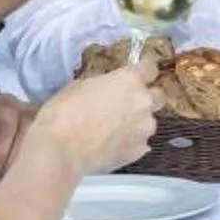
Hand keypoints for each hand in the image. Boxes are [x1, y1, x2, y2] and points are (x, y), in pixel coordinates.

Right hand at [26, 52, 162, 175]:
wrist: (61, 150)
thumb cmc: (63, 113)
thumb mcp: (80, 85)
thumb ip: (104, 84)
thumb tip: (108, 88)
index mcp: (130, 80)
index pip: (150, 68)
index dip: (144, 70)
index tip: (137, 74)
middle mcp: (144, 102)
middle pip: (158, 95)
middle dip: (145, 98)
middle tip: (125, 104)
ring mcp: (144, 129)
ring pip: (148, 122)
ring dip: (137, 123)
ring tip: (113, 131)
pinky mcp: (139, 151)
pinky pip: (139, 143)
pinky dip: (130, 142)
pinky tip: (111, 145)